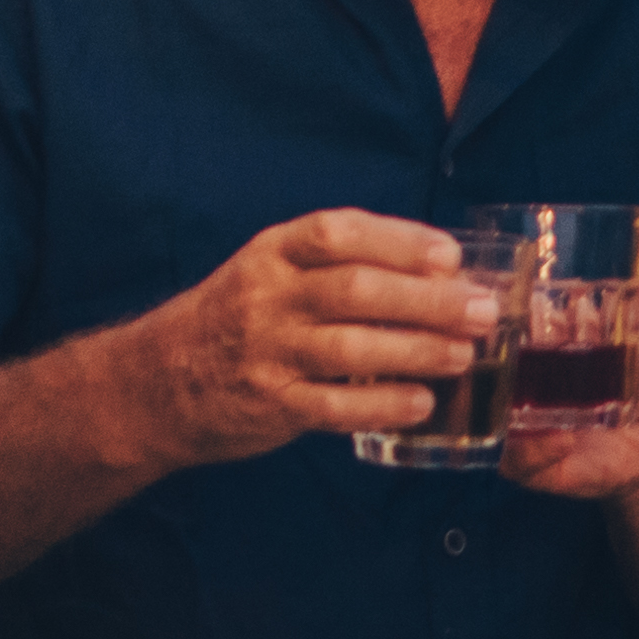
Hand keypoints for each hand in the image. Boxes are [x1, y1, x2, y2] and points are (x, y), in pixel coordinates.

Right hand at [120, 210, 490, 464]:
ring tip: (464, 355)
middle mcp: (267, 297)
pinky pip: (333, 405)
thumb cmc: (236, 321)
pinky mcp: (269, 404)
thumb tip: (439, 272)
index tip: (449, 255)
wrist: (157, 383)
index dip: (399, 241)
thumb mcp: (272, 273)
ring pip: (349, 347)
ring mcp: (266, 352)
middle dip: (427, 300)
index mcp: (273, 253)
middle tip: (482, 310)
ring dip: (415, 350)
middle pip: (355, 290)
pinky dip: (382, 405)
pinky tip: (421, 402)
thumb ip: (337, 267)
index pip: (338, 233)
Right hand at [502, 277, 638, 502]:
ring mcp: (516, 421)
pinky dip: (534, 450)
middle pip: (480, 363)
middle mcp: (516, 377)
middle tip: (515, 355)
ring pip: (487, 414)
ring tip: (539, 408)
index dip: (493, 309)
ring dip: (505, 409)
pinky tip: (562, 441)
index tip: (503, 304)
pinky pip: (514, 459)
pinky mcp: (526, 462)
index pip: (500, 316)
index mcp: (536, 337)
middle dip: (486, 358)